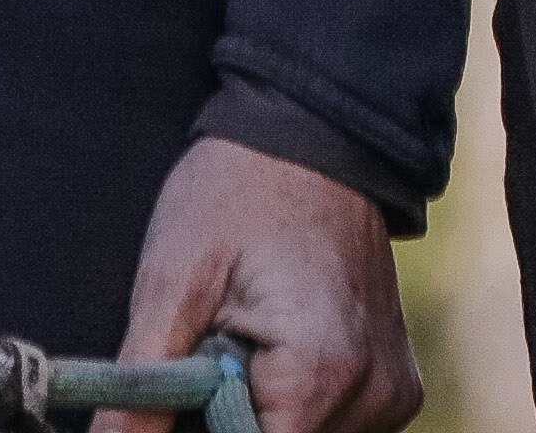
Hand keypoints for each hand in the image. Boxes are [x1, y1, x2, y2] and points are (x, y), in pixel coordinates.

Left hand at [123, 133, 419, 432]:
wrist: (314, 132)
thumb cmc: (237, 192)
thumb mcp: (172, 280)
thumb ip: (139, 387)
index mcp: (321, 374)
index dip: (203, 432)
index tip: (179, 393)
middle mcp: (373, 396)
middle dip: (230, 421)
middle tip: (208, 353)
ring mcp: (391, 395)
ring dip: (260, 416)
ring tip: (240, 343)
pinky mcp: (396, 388)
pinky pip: (333, 428)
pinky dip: (293, 407)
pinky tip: (272, 353)